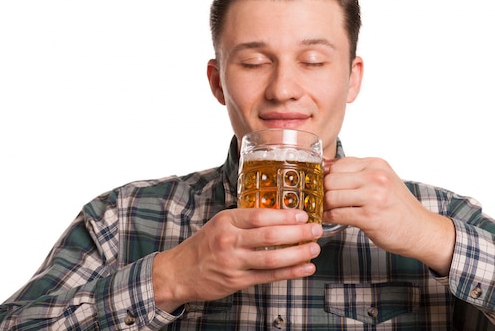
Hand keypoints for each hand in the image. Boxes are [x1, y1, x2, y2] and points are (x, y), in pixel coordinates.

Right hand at [153, 208, 322, 312]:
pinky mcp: (237, 281)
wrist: (179, 272)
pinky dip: (290, 272)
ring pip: (272, 258)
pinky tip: (305, 268)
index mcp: (226, 221)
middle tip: (316, 229)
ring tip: (315, 248)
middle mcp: (229, 241)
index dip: (285, 215)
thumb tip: (280, 214)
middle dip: (298, 232)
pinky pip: (268, 276)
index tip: (303, 214)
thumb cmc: (203, 245)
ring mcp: (233, 263)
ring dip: (298, 253)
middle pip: (270, 236)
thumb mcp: (220, 223)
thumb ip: (246, 219)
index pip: (260, 216)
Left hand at [323, 157, 454, 274]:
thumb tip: (325, 166)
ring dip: (324, 206)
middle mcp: (376, 177)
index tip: (321, 185)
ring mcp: (373, 197)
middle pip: (331, 179)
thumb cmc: (398, 207)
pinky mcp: (370, 217)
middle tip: (320, 200)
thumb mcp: (382, 180)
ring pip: (331, 196)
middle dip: (322, 191)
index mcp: (376, 164)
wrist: (421, 230)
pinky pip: (337, 214)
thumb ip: (357, 173)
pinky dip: (329, 217)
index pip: (338, 164)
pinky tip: (330, 219)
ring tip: (325, 210)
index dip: (326, 176)